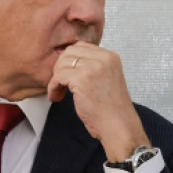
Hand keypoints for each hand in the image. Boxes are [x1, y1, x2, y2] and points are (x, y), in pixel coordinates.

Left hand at [48, 42, 149, 160]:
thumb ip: (94, 68)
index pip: (82, 47)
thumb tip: (69, 62)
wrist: (119, 126)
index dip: (70, 60)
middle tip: (61, 83)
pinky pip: (58, 76)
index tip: (67, 75)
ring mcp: (93, 68)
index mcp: (111, 57)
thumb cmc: (112, 110)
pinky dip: (53, 87)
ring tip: (59, 92)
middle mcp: (103, 58)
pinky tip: (56, 96)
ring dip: (56, 78)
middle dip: (61, 67)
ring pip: (62, 63)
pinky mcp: (82, 79)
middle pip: (70, 52)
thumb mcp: (107, 79)